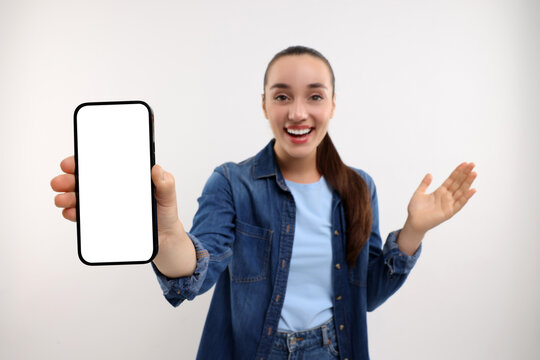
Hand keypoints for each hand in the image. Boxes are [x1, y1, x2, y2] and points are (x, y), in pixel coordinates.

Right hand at [50, 156, 182, 240]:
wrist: (164, 238)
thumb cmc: (165, 213)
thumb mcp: (168, 197)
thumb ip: (166, 184)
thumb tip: (158, 169)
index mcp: (125, 176)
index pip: (102, 164)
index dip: (84, 161)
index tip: (72, 163)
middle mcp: (112, 188)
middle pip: (86, 179)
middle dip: (69, 179)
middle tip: (60, 182)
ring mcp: (106, 204)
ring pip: (81, 196)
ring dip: (68, 196)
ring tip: (62, 199)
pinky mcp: (103, 220)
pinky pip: (84, 215)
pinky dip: (74, 213)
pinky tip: (69, 212)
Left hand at [405, 162, 476, 233]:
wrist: (413, 222)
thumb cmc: (415, 209)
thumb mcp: (419, 193)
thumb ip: (424, 184)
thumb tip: (430, 174)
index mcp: (440, 191)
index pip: (451, 179)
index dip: (458, 171)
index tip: (465, 163)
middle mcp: (446, 196)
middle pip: (458, 183)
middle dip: (465, 174)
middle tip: (473, 164)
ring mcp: (449, 204)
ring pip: (461, 191)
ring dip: (468, 183)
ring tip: (474, 173)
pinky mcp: (449, 212)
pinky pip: (460, 203)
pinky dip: (466, 197)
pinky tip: (472, 189)